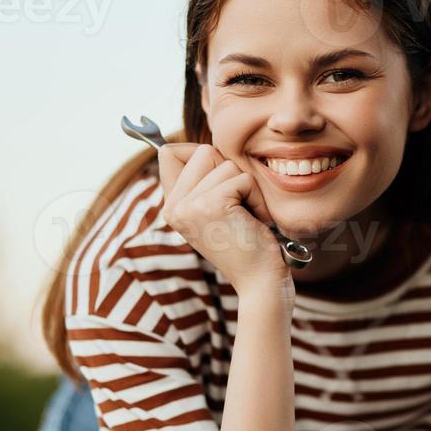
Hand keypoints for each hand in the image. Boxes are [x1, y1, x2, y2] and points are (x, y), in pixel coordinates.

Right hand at [157, 143, 287, 296]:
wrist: (260, 282)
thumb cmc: (248, 244)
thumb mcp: (217, 210)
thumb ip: (204, 180)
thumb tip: (205, 147)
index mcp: (171, 207)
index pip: (169, 152)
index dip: (200, 155)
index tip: (219, 182)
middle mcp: (173, 207)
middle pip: (202, 151)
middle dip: (230, 174)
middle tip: (237, 209)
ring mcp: (188, 206)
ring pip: (226, 164)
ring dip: (247, 189)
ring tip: (246, 219)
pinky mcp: (211, 205)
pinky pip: (243, 179)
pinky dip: (257, 198)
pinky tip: (254, 223)